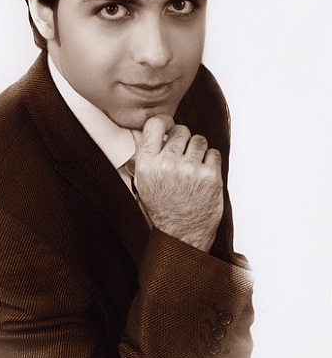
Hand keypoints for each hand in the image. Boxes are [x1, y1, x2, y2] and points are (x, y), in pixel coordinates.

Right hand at [132, 115, 222, 252]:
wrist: (181, 235)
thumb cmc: (162, 209)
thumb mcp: (143, 183)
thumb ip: (145, 157)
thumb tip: (148, 133)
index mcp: (147, 164)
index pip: (155, 124)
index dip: (165, 122)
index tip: (169, 126)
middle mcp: (167, 164)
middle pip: (181, 130)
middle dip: (183, 141)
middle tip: (183, 156)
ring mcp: (189, 169)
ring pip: (199, 140)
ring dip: (198, 151)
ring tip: (193, 167)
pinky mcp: (209, 176)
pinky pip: (213, 153)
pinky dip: (211, 162)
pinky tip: (203, 175)